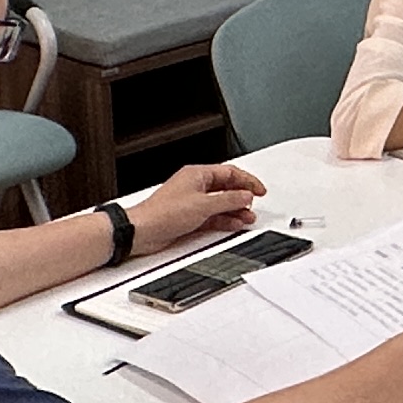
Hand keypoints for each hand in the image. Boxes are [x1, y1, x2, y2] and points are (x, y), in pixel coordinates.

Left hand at [129, 162, 261, 253]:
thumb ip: (229, 200)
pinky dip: (224, 219)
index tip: (260, 190)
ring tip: (247, 217)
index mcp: (197, 174)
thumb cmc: (164, 212)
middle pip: (226, 188)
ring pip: (220, 203)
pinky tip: (233, 224)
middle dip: (242, 196)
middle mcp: (195, 186)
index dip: (247, 180)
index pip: (230, 172)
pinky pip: (213, 216)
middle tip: (254, 204)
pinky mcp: (189, 217)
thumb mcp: (204, 204)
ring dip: (235, 210)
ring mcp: (192, 202)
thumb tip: (246, 196)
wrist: (143, 231)